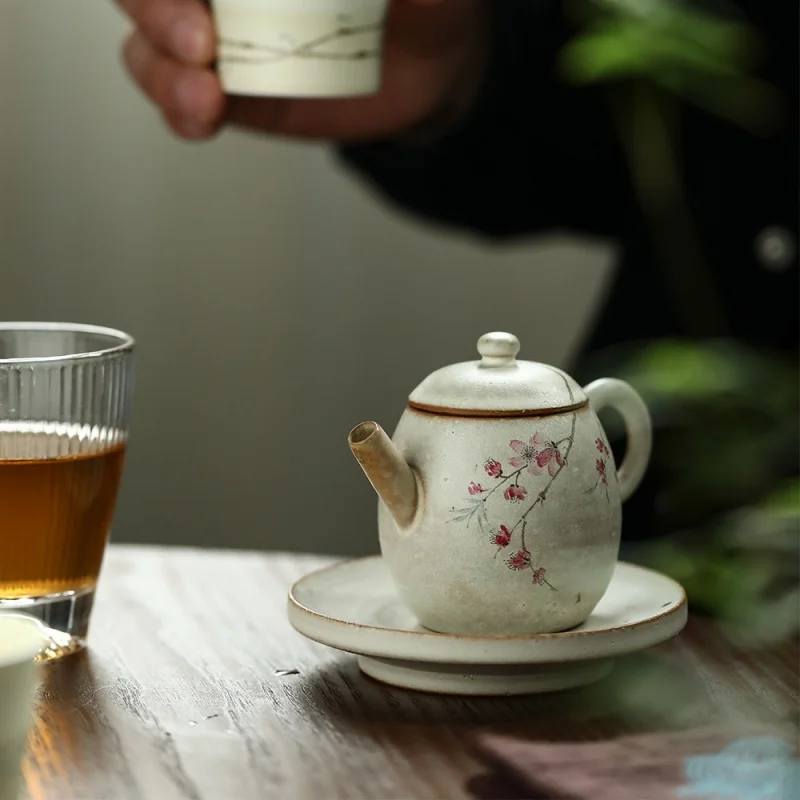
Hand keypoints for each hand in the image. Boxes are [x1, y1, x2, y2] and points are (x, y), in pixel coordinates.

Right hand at [115, 0, 488, 141]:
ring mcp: (215, 31)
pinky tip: (203, 121)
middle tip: (197, 40)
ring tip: (207, 100)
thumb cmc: (428, 4)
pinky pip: (178, 98)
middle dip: (156, 6)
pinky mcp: (223, 89)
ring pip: (147, 38)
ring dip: (162, 68)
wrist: (429, 75)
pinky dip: (179, 111)